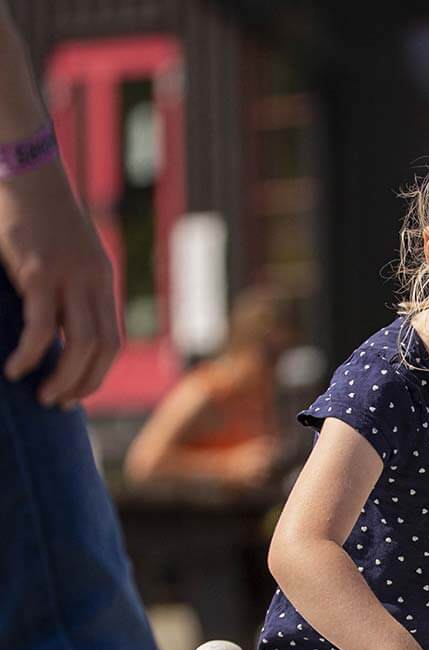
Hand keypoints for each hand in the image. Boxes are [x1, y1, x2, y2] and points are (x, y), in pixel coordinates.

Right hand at [0, 163, 120, 406]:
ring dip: (63, 376)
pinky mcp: (38, 270)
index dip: (97, 373)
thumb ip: (64, 287)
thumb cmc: (34, 213)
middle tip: (59, 403)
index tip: (76, 393)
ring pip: (79, 342)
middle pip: (102, 348)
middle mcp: (92, 281)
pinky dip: (31, 353)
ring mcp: (68, 276)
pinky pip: (40, 324)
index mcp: (101, 280)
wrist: (26, 167)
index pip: (112, 340)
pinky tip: (16, 369)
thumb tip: (53, 326)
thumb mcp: (61, 254)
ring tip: (42, 394)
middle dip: (84, 383)